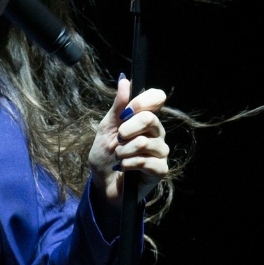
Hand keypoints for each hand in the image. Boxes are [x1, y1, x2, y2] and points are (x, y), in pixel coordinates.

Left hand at [88, 77, 169, 208]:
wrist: (103, 184)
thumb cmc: (105, 156)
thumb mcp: (106, 128)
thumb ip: (118, 107)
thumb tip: (125, 80)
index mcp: (146, 119)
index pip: (158, 97)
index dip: (144, 100)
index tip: (127, 111)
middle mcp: (157, 132)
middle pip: (150, 119)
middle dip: (127, 129)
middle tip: (117, 139)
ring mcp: (160, 151)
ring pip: (144, 142)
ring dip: (123, 151)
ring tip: (118, 157)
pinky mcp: (160, 170)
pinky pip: (144, 161)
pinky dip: (128, 165)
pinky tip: (123, 169)